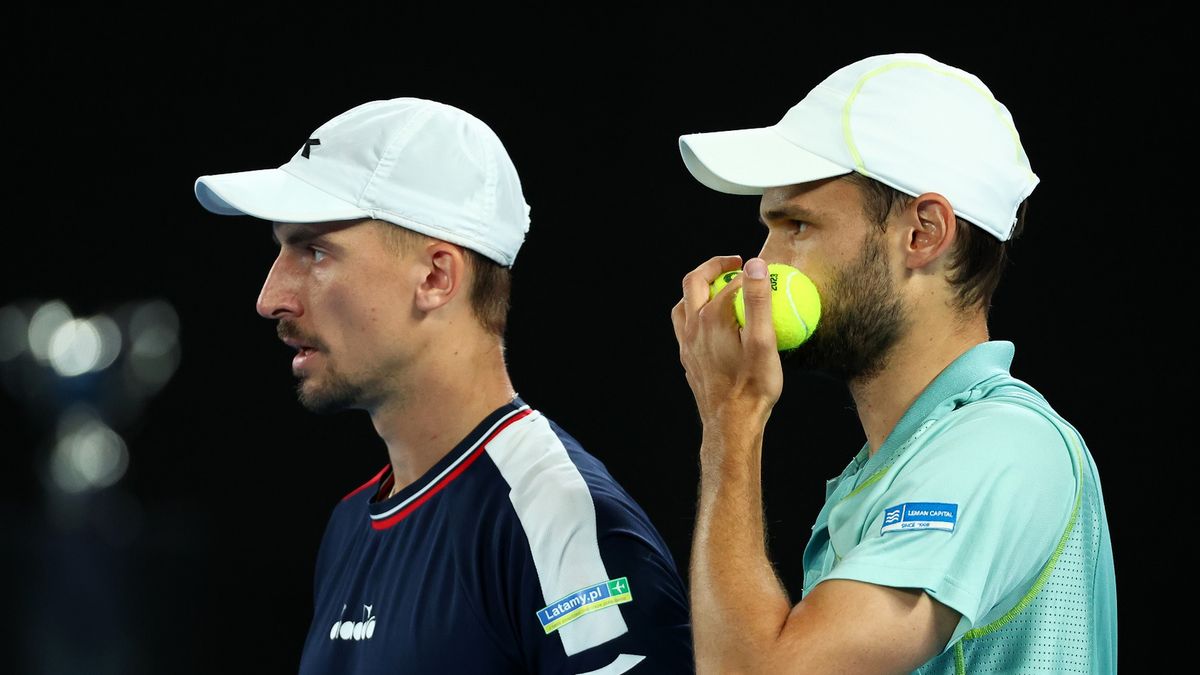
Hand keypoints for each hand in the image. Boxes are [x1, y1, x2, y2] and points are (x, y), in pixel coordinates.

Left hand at [671, 256, 783, 433]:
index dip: (749, 272)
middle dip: (714, 266)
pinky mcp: (688, 358)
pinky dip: (696, 313)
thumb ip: (758, 300)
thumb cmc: (752, 386)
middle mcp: (693, 327)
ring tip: (719, 288)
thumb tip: (755, 265)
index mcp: (712, 317)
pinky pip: (684, 326)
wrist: (730, 424)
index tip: (766, 272)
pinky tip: (713, 323)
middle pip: (694, 281)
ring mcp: (687, 343)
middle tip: (735, 264)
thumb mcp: (764, 341)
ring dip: (699, 289)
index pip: (730, 282)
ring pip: (683, 304)